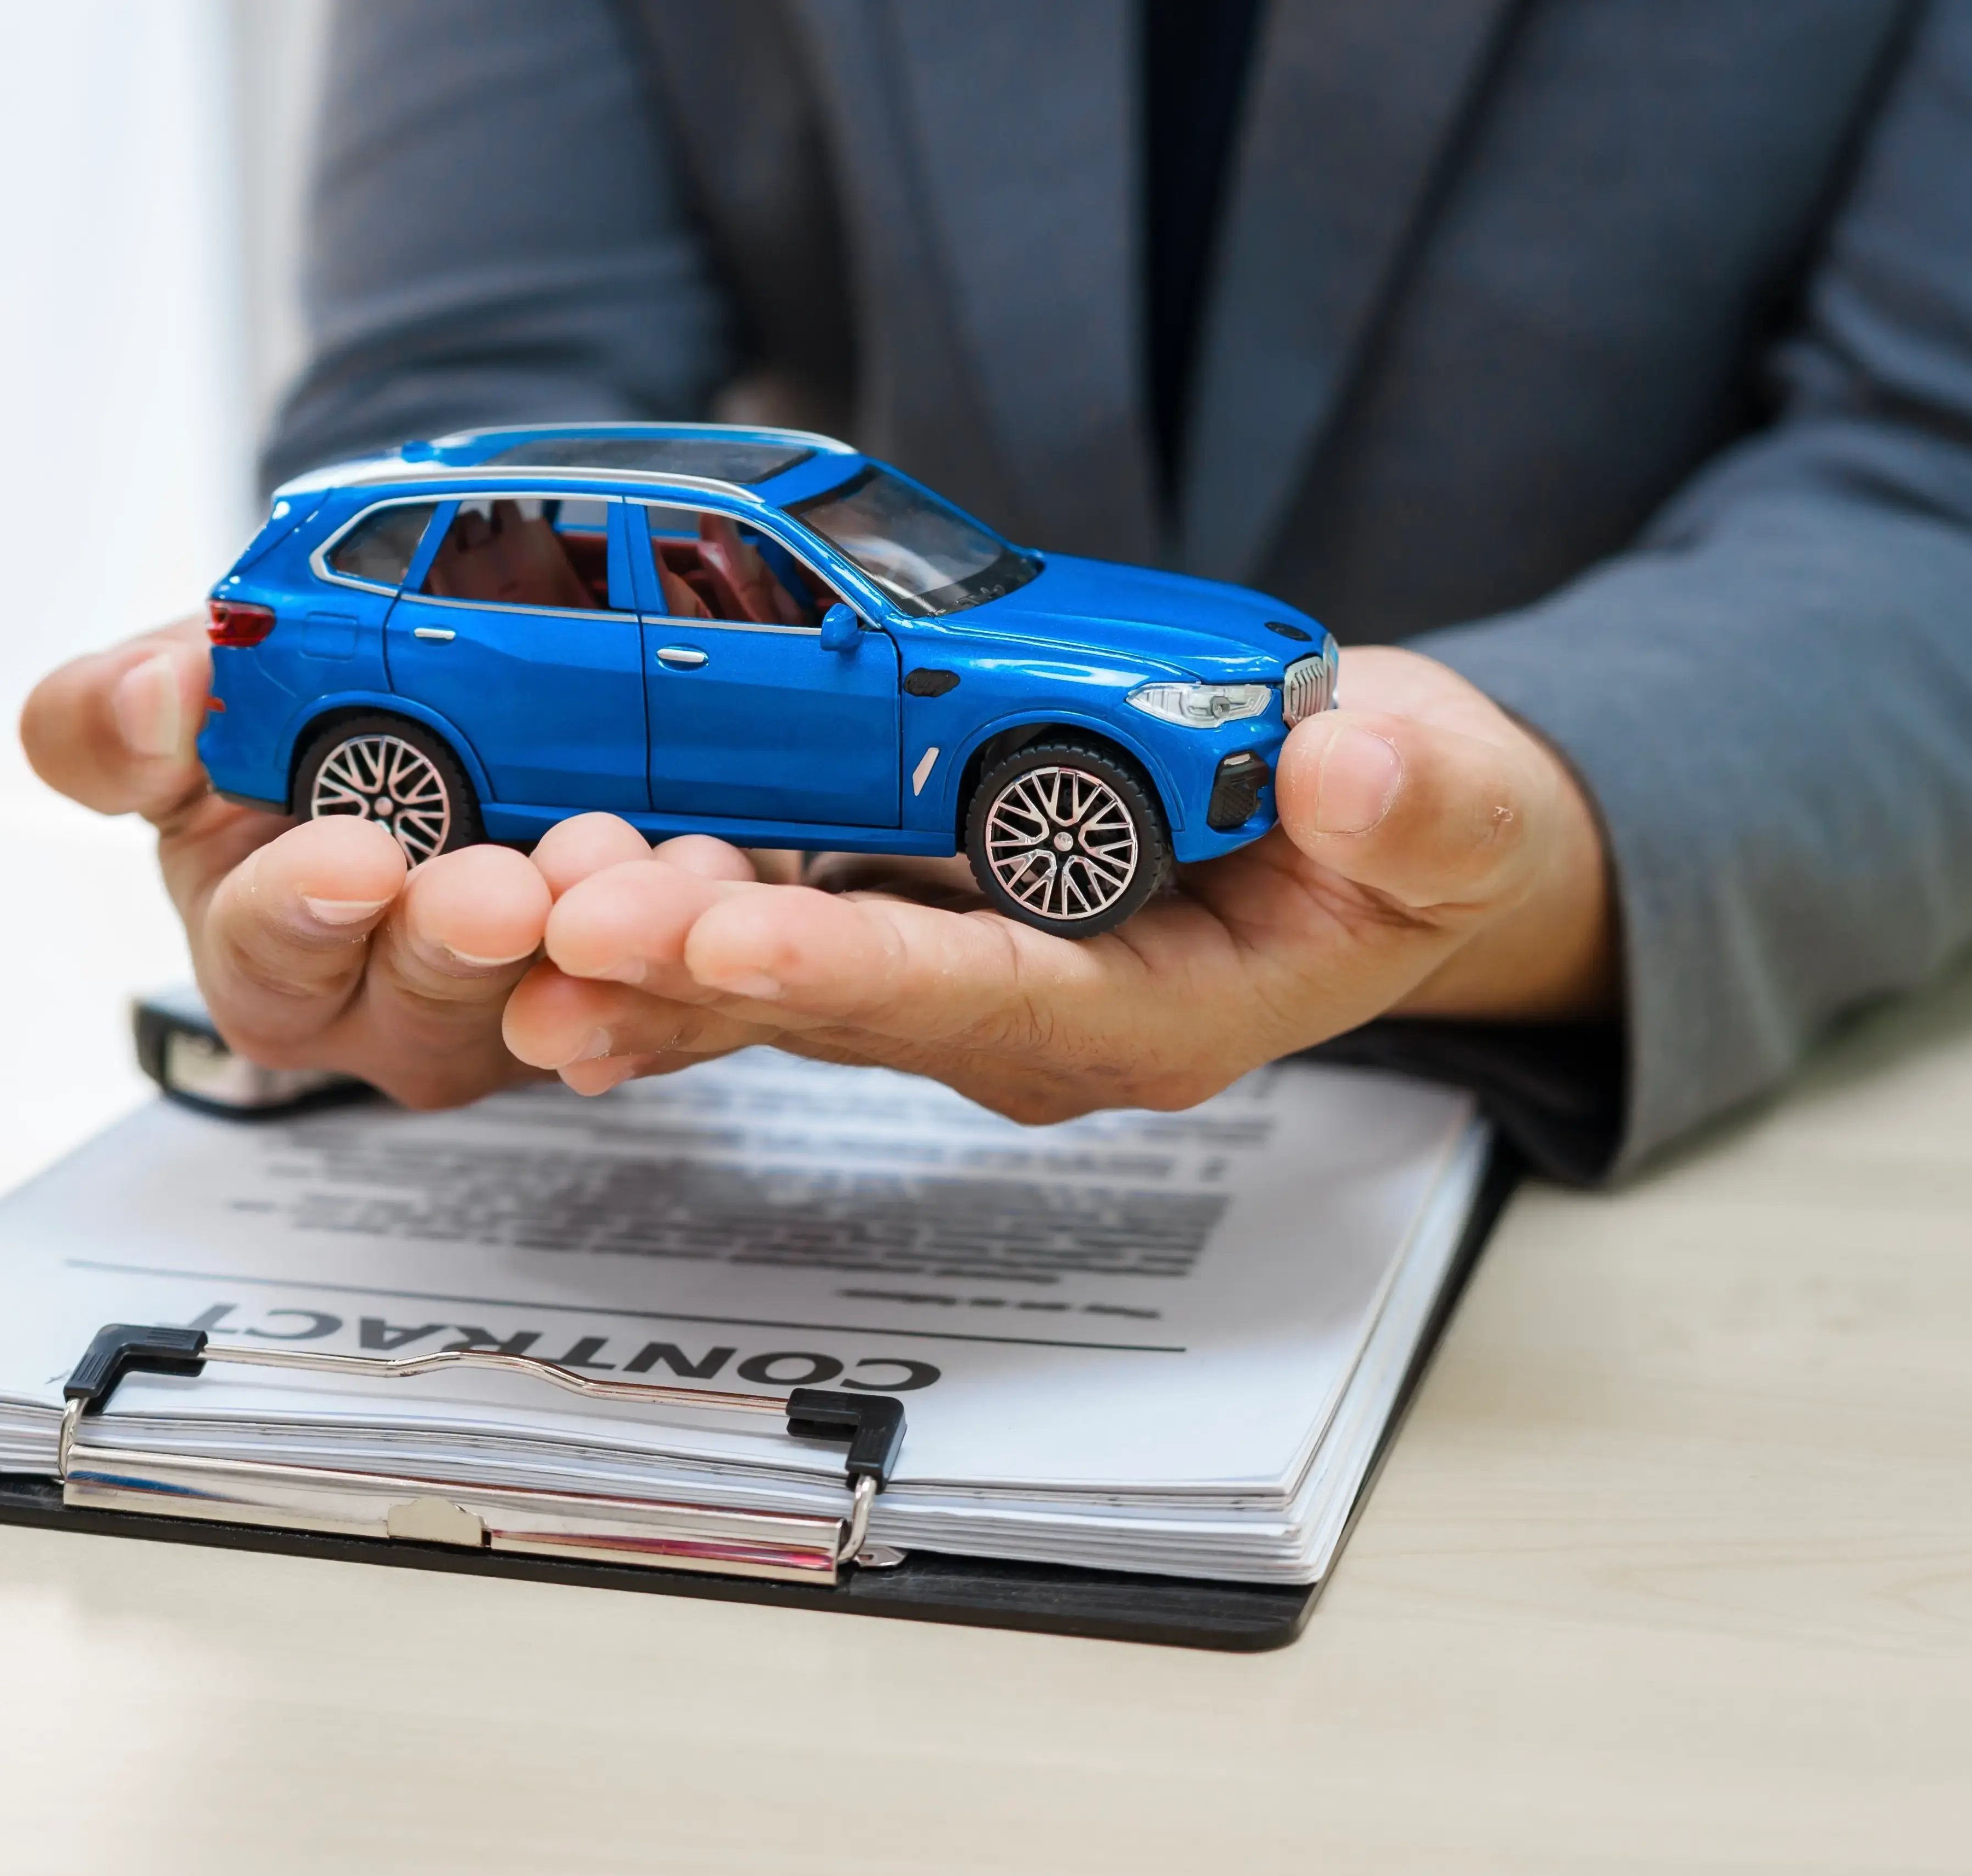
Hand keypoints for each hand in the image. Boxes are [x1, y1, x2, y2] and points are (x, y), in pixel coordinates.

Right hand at [18, 618, 757, 1106]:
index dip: (302, 910)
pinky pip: (679, 972)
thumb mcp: (182, 693)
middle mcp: (396, 997)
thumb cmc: (286, 714)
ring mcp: (526, 997)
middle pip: (426, 992)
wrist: (438, 672)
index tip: (352, 858)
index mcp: (270, 950)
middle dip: (463, 938)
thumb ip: (116, 717)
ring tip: (615, 862)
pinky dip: (697, 921)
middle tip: (499, 888)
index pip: (268, 954)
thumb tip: (145, 706)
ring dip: (595, 938)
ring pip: (565, 990)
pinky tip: (715, 874)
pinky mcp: (642, 971)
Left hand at [498, 645, 1617, 1115]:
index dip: (854, 969)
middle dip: (694, 965)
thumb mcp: (1456, 814)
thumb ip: (1418, 806)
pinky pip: (764, 919)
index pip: (978, 999)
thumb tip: (1361, 761)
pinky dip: (663, 899)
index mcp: (1147, 1017)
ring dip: (643, 945)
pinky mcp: (902, 910)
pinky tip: (551, 874)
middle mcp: (1023, 1019)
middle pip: (833, 1003)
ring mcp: (949, 972)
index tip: (739, 935)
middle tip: (562, 926)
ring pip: (770, 974)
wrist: (1369, 831)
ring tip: (515, 909)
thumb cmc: (1402, 835)